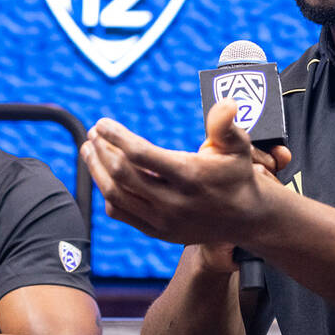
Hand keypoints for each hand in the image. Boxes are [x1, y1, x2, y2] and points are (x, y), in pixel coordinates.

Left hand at [81, 100, 291, 246]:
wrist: (245, 218)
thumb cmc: (237, 174)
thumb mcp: (238, 146)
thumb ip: (225, 125)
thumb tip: (227, 103)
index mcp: (191, 177)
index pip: (142, 155)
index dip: (117, 137)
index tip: (102, 123)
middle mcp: (174, 202)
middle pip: (122, 175)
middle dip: (101, 151)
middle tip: (94, 133)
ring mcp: (163, 220)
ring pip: (115, 195)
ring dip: (96, 170)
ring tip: (89, 149)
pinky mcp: (156, 231)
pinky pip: (120, 212)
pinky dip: (106, 193)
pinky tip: (103, 174)